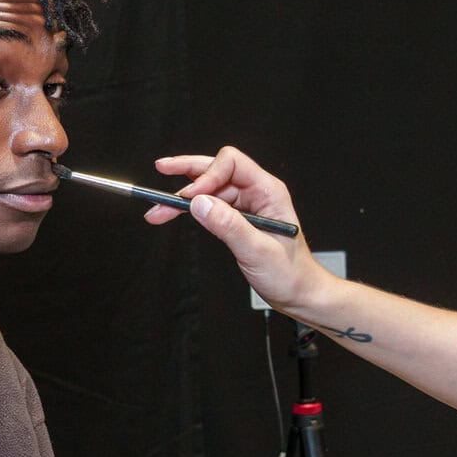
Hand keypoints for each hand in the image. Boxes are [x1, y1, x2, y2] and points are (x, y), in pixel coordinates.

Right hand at [150, 148, 329, 313]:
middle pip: (217, 169)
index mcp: (269, 192)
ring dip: (182, 195)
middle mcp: (257, 192)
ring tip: (157, 209)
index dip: (208, 175)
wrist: (298, 293)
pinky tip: (172, 213)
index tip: (190, 196)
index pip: (232, 163)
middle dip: (187, 172)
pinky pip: (210, 205)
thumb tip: (200, 203)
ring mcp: (247, 204)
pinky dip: (190, 209)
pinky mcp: (237, 218)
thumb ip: (229, 226)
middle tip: (161, 168)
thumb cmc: (290, 274)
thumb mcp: (258, 251)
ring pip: (209, 188)